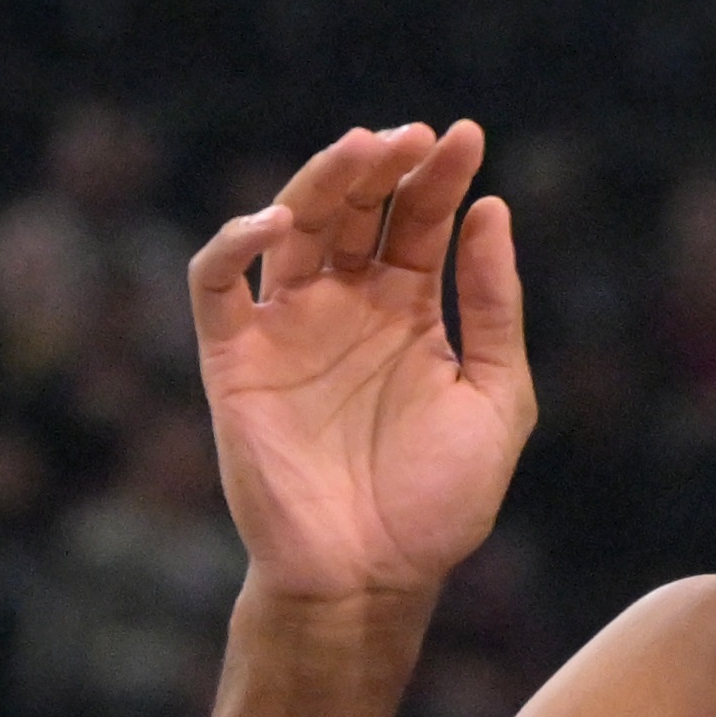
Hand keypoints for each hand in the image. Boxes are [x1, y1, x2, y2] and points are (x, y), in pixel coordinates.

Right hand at [189, 121, 534, 603]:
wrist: (370, 580)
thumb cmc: (437, 506)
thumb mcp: (497, 402)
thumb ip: (496, 310)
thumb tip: (491, 211)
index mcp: (409, 313)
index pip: (420, 222)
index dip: (441, 177)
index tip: (467, 137)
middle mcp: (345, 308)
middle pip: (355, 209)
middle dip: (383, 165)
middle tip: (414, 137)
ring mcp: (288, 327)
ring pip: (291, 225)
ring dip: (323, 180)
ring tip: (363, 149)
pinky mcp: (235, 359)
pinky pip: (218, 283)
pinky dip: (235, 241)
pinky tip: (280, 221)